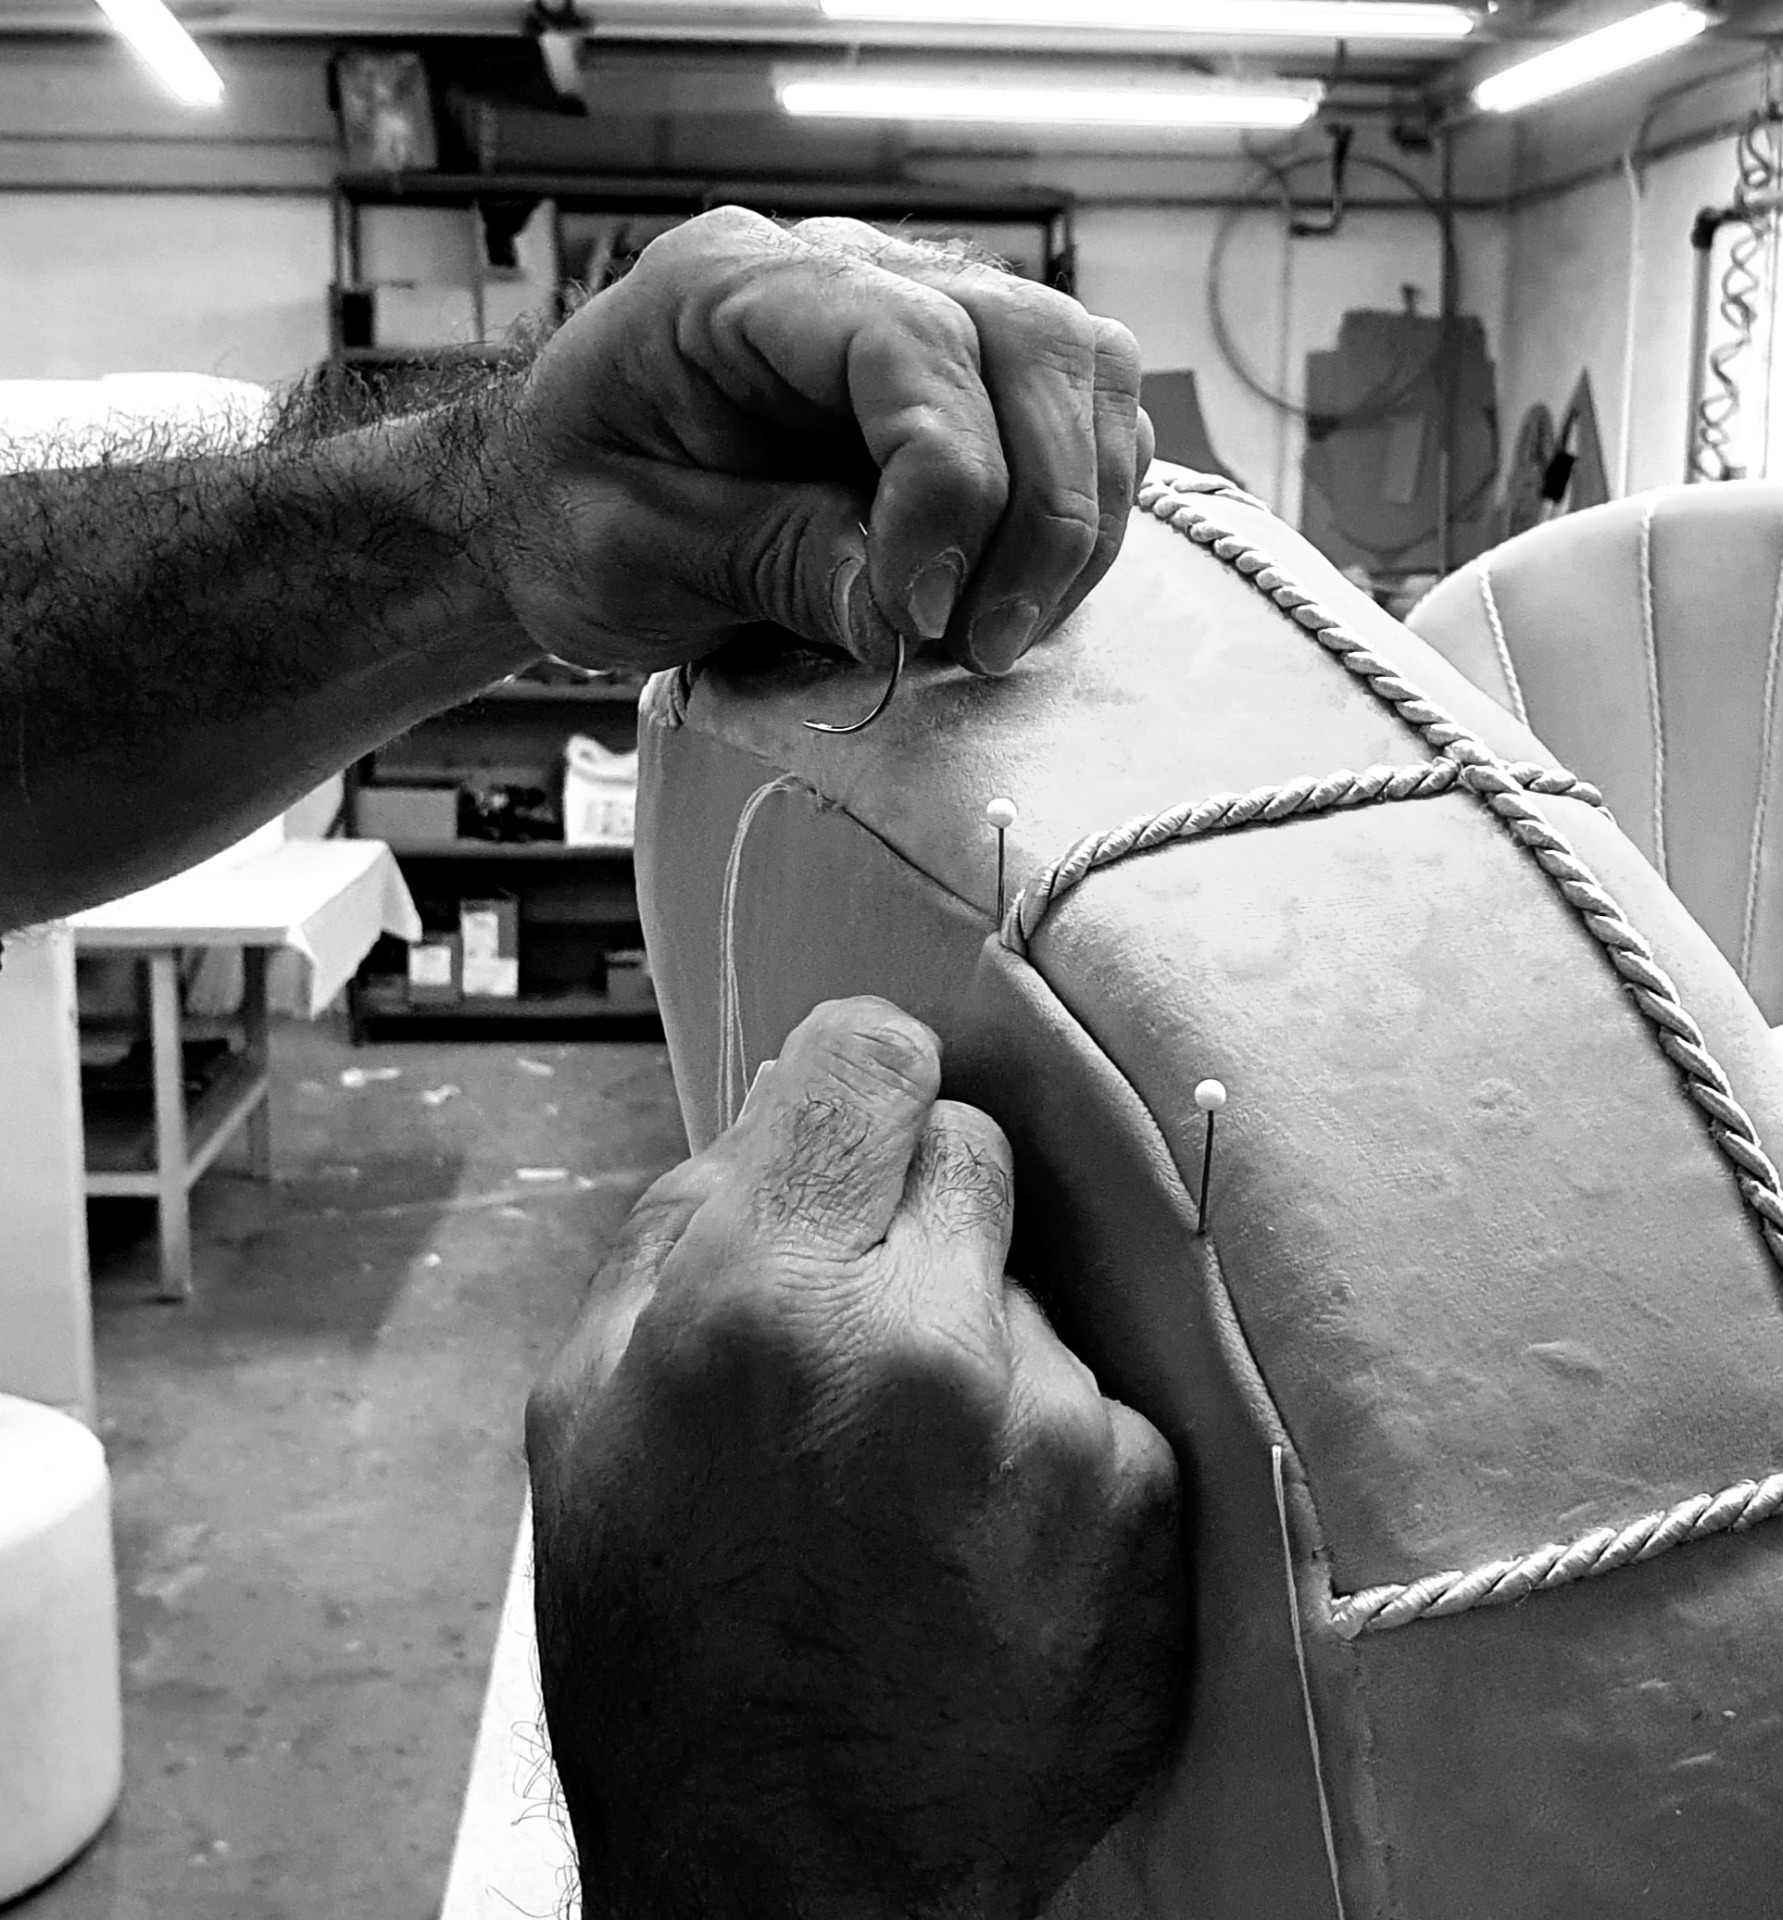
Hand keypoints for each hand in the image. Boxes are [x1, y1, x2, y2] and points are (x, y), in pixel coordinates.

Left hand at [494, 208, 1153, 677]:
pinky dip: (1082, 516)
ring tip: (997, 635)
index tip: (918, 613)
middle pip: (1029, 342)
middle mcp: (845, 275)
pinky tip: (1018, 597)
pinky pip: (1084, 422)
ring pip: (1082, 371)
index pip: (907, 339)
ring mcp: (920, 317)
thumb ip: (771, 563)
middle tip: (978, 646)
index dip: (946, 481)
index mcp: (734, 284)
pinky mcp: (967, 389)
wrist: (555, 514)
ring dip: (1074, 519)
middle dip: (1035, 512)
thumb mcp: (635, 557)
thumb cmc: (570, 518)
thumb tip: (909, 610)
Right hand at [526, 996, 1184, 1919]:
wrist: (797, 1892)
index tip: (851, 1121)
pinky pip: (1102, 1399)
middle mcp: (931, 1341)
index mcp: (767, 1300)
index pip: (874, 1058)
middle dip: (912, 1210)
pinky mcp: (1152, 1509)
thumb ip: (674, 1234)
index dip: (854, 1082)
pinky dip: (1052, 1440)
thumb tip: (774, 1129)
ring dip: (983, 1336)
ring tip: (916, 1471)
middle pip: (972, 1147)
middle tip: (861, 1323)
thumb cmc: (665, 1658)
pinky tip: (987, 1539)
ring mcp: (1061, 1425)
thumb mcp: (581, 1424)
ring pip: (1036, 1283)